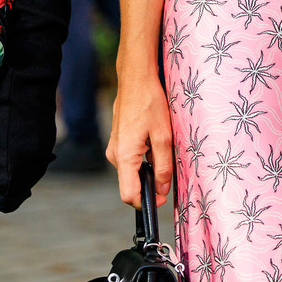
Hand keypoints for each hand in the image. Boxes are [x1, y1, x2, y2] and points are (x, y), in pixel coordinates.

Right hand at [105, 70, 172, 208]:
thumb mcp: (163, 136)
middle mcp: (115, 155)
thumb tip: (162, 190)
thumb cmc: (150, 103)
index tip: (161, 199)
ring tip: (162, 150)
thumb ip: (163, 166)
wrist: (135, 78)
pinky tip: (153, 142)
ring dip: (146, 169)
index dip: (145, 203)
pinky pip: (129, 159)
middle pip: (130, 184)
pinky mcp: (117, 141)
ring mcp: (114, 147)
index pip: (129, 195)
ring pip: (131, 171)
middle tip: (167, 172)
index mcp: (124, 156)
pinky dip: (142, 159)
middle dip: (148, 185)